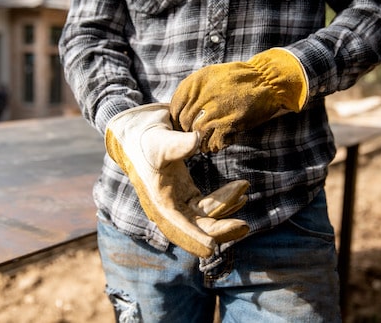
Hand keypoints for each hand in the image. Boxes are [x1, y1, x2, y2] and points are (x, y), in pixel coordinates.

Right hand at [105, 103, 249, 257]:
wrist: (136, 132)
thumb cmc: (144, 139)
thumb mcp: (159, 140)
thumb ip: (177, 144)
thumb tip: (196, 140)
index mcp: (158, 202)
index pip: (177, 227)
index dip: (194, 238)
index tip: (211, 248)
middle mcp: (169, 208)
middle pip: (197, 227)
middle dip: (221, 229)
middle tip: (244, 226)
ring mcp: (179, 202)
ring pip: (206, 216)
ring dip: (227, 208)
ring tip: (244, 193)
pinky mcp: (186, 193)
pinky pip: (208, 205)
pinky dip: (224, 200)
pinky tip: (240, 194)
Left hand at [170, 48, 307, 152]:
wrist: (267, 79)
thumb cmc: (241, 78)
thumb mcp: (213, 75)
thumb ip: (195, 90)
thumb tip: (183, 109)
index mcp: (196, 81)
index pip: (175, 107)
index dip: (177, 120)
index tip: (183, 127)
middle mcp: (202, 95)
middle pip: (185, 122)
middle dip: (188, 133)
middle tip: (195, 138)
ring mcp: (215, 109)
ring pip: (197, 134)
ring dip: (201, 142)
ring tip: (207, 144)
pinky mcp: (228, 122)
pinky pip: (213, 141)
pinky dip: (215, 145)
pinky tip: (219, 143)